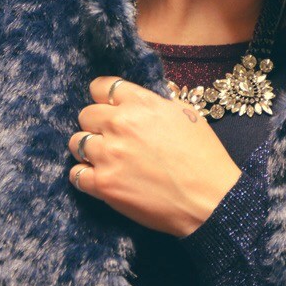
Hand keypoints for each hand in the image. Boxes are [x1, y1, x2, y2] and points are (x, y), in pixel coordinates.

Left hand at [68, 76, 240, 236]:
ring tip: (106, 158)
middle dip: (97, 124)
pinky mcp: (104, 184)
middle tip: (112, 137)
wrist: (210, 199)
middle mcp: (120, 124)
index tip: (109, 107)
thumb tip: (139, 101)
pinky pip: (76, 174)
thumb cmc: (204, 157)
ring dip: (89, 149)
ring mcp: (109, 155)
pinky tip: (101, 177)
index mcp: (141, 104)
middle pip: (86, 114)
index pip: (101, 86)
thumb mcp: (187, 115)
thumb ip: (156, 103)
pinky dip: (84, 175)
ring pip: (77, 142)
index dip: (104, 97)